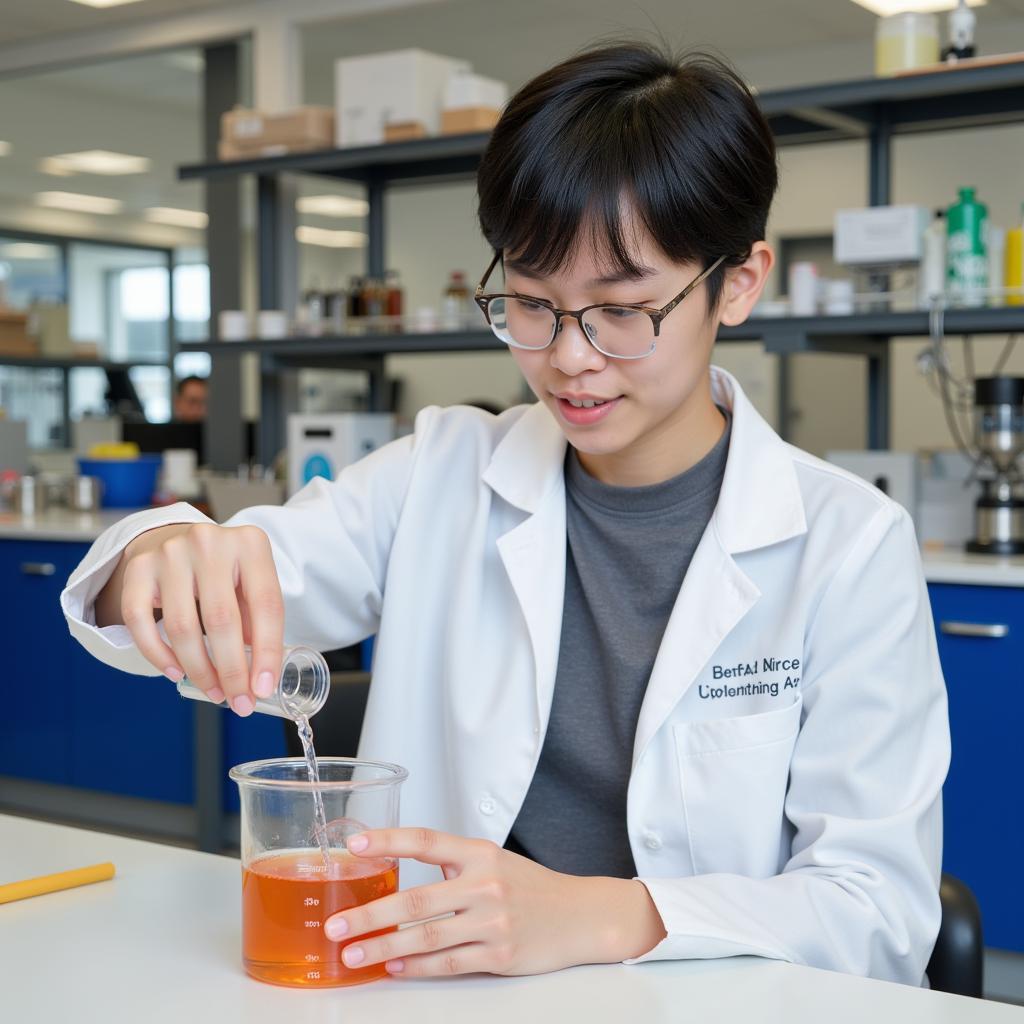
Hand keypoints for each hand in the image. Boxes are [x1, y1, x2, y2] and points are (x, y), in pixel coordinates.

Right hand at [97, 522, 284, 715]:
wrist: (177, 538)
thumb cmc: (224, 572)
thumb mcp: (251, 584)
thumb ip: (257, 623)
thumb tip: (259, 679)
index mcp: (251, 544)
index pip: (266, 605)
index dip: (267, 652)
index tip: (263, 688)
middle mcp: (209, 542)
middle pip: (221, 620)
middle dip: (231, 670)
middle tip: (237, 701)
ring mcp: (170, 553)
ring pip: (182, 626)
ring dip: (199, 669)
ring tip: (213, 691)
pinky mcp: (137, 568)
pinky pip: (141, 621)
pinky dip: (158, 654)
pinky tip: (176, 672)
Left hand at [323, 828, 665, 976]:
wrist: (580, 915)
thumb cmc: (529, 886)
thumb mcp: (493, 861)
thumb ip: (450, 864)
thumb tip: (395, 870)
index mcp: (478, 852)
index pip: (425, 841)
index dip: (388, 840)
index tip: (354, 844)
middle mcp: (484, 883)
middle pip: (416, 898)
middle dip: (370, 914)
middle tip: (336, 925)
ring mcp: (492, 920)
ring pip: (426, 936)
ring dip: (384, 947)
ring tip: (353, 953)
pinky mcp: (499, 953)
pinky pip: (448, 962)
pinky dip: (416, 967)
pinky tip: (394, 967)